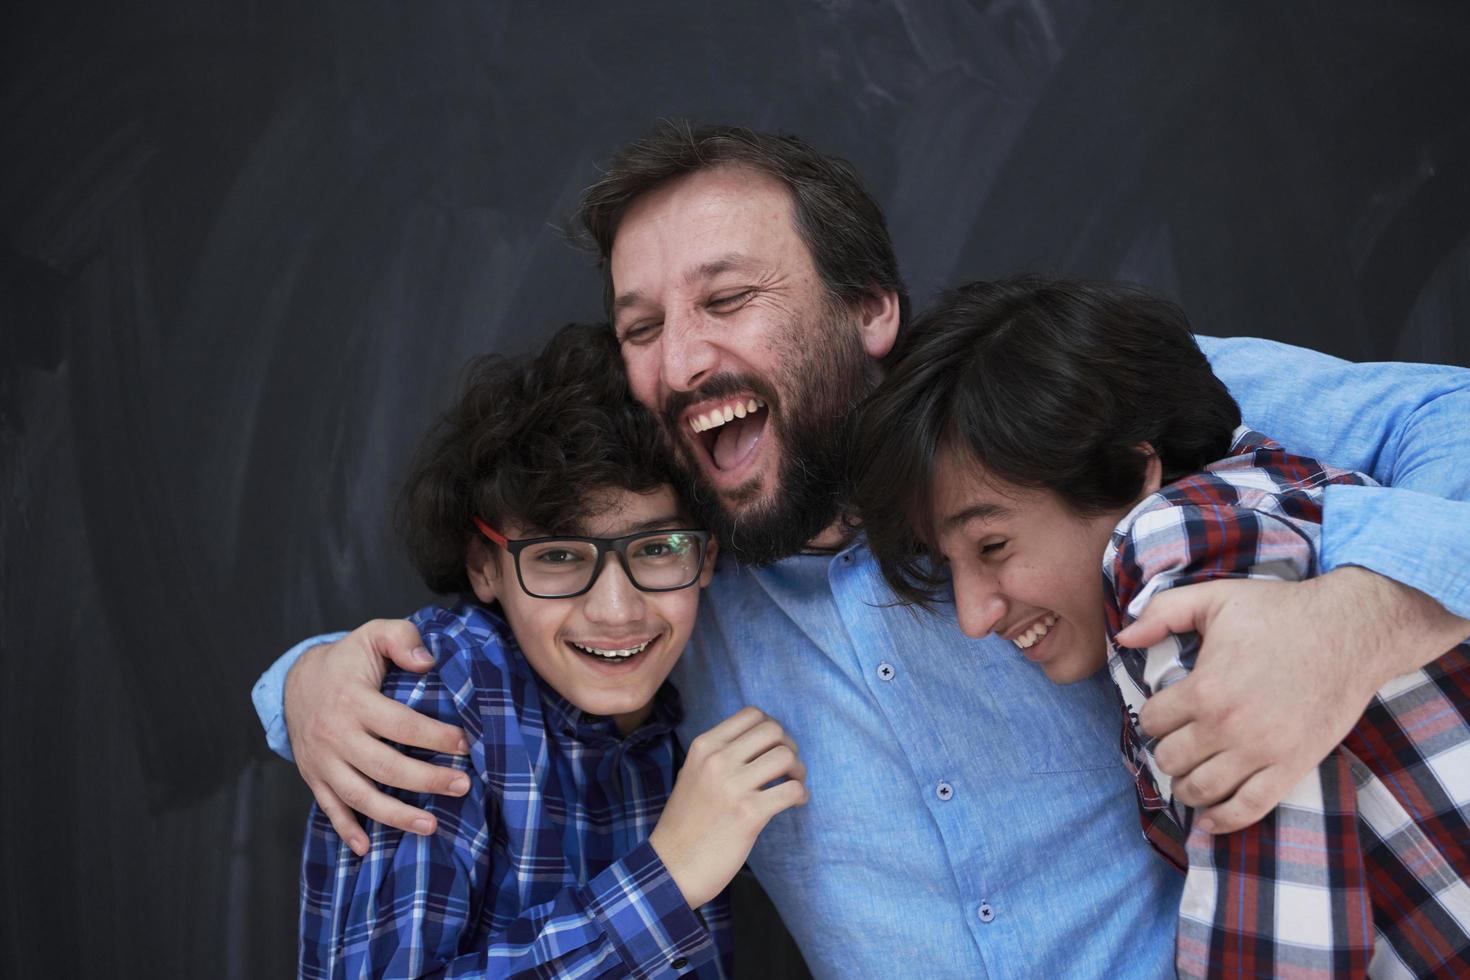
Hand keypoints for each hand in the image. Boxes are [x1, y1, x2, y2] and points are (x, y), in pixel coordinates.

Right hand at [284, 619, 470, 855]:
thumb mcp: (373, 635)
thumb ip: (402, 640)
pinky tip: (366, 849)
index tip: (465, 744)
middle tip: (463, 785)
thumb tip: (428, 662)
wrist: (294, 680)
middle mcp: (335, 734)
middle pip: (385, 766)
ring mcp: (321, 760)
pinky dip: (346, 830)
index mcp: (353, 701)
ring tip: (431, 825)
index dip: (436, 736)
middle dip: (427, 780)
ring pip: (360, 795)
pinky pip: (329, 808)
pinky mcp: (313, 776)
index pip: (401, 724)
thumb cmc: (347, 659)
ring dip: (396, 815)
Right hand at [649, 707, 808, 908]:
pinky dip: (801, 795)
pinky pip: (792, 790)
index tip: (773, 747)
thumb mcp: (691, 773)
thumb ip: (718, 754)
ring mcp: (734, 786)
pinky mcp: (750, 813)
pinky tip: (794, 803)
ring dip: (798, 770)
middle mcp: (718, 760)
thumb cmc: (685, 823)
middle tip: (788, 767)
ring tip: (793, 784)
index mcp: (704, 746)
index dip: (772, 727)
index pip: (752, 714)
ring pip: (786, 756)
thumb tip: (758, 742)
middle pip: (774, 730)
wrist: (672, 866)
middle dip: (789, 746)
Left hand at [1115, 568, 1468, 834]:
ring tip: (1187, 775)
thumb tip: (1123, 638)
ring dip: (1185, 787)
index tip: (1164, 712)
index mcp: (1204, 689)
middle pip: (1170, 759)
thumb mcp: (1214, 598)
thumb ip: (1162, 612)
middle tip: (1176, 742)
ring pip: (1200, 789)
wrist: (1351, 632)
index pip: (1151, 721)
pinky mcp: (1292, 767)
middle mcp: (1227, 726)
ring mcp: (1260, 752)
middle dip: (1166, 751)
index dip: (1152, 716)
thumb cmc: (1280, 612)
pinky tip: (1209, 819)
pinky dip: (1223, 821)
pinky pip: (1249, 809)